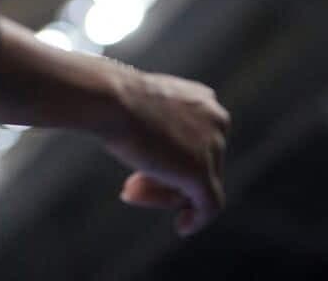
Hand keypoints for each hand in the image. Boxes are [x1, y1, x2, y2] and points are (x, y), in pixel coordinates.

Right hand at [98, 65, 230, 236]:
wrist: (111, 100)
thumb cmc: (115, 99)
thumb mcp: (143, 105)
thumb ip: (159, 124)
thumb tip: (158, 154)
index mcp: (204, 101)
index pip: (194, 142)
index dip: (167, 157)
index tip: (140, 170)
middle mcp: (216, 121)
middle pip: (196, 164)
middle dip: (160, 179)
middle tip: (129, 187)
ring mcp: (212, 148)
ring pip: (197, 186)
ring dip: (162, 195)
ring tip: (130, 194)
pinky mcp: (201, 172)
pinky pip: (209, 205)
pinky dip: (198, 219)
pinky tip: (183, 227)